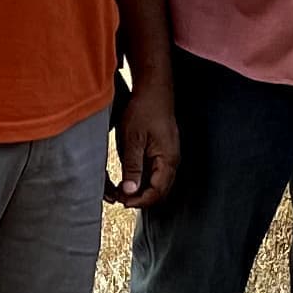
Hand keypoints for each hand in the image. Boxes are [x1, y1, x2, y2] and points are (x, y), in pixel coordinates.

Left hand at [110, 72, 178, 207]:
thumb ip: (132, 167)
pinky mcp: (162, 151)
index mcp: (167, 159)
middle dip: (141, 199)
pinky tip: (129, 178)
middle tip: (120, 199)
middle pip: (160, 191)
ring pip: (157, 183)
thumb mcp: (133, 140)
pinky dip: (143, 179)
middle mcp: (171, 160)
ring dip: (141, 190)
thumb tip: (129, 191)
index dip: (140, 201)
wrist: (153, 90)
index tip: (123, 202)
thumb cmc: (144, 110)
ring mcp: (168, 156)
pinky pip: (155, 172)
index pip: (157, 192)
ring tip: (122, 191)